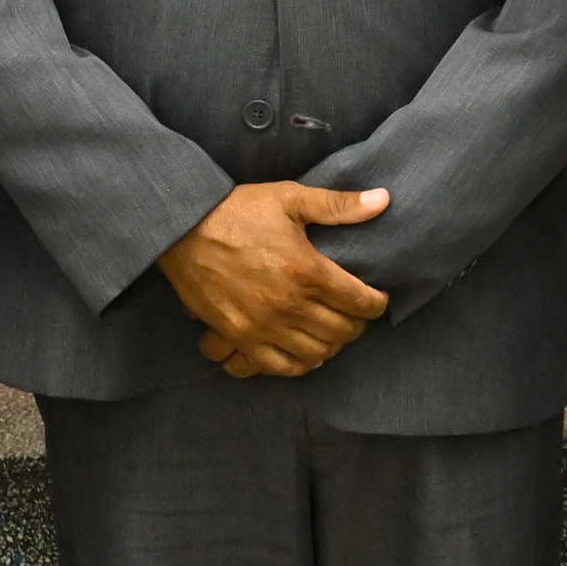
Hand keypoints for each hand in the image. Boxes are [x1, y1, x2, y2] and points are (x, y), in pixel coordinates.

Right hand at [160, 183, 391, 378]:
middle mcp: (290, 305)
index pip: (360, 301)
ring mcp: (264, 326)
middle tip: (356, 314)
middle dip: (357, 324)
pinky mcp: (239, 337)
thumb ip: (339, 205)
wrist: (182, 229)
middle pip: (342, 331)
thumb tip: (383, 200)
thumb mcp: (290, 199)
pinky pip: (279, 366)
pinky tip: (306, 353)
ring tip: (333, 332)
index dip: (377, 304)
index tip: (377, 299)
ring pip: (316, 353)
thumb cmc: (238, 210)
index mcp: (308, 270)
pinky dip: (299, 364)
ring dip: (332, 345)